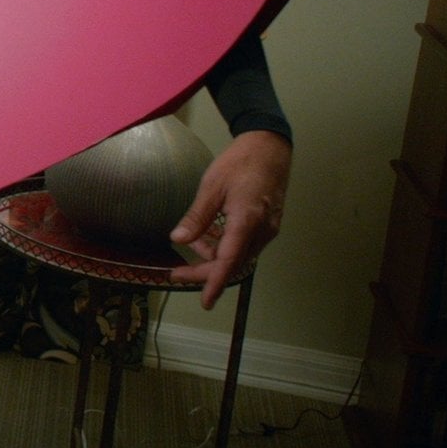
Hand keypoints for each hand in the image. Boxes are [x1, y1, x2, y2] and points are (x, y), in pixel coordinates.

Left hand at [168, 129, 290, 308]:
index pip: (229, 262)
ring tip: (191, 240)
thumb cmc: (240, 163)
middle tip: (176, 272)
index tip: (205, 301)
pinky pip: (244, 243)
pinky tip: (209, 233)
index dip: (214, 282)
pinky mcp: (268, 224)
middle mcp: (262, 231)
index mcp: (247, 221)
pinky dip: (225, 244)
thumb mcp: (211, 187)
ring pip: (238, 254)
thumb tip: (179, 239)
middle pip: (232, 263)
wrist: (270, 146)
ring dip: (214, 255)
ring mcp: (268, 229)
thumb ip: (197, 216)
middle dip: (204, 271)